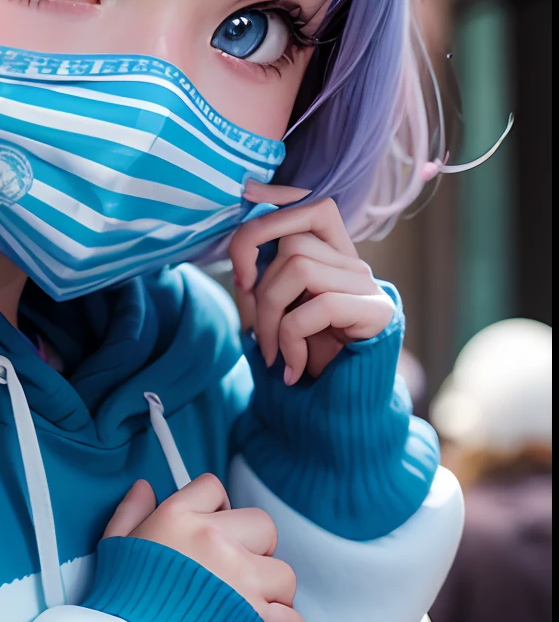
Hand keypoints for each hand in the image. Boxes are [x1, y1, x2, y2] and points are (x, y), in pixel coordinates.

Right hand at [104, 476, 305, 621]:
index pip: (213, 489)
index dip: (217, 511)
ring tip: (246, 617)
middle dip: (255, 553)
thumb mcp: (114, 552)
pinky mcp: (257, 618)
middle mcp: (213, 541)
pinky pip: (292, 621)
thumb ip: (131, 514)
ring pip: (284, 575)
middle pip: (263, 527)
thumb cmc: (119, 607)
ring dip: (271, 597)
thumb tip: (145, 488)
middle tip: (232, 581)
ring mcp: (240, 578)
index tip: (211, 536)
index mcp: (177, 519)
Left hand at [230, 184, 393, 385]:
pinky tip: (293, 369)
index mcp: (333, 259)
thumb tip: (243, 263)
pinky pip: (320, 305)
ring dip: (271, 318)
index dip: (274, 206)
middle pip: (290, 243)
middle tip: (256, 333)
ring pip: (298, 267)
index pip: (312, 207)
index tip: (244, 230)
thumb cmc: (306, 365)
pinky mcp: (378, 313)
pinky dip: (293, 339)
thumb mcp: (274, 319)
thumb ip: (260, 285)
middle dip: (257, 290)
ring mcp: (369, 286)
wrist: (343, 415)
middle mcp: (354, 265)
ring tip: (276, 355)